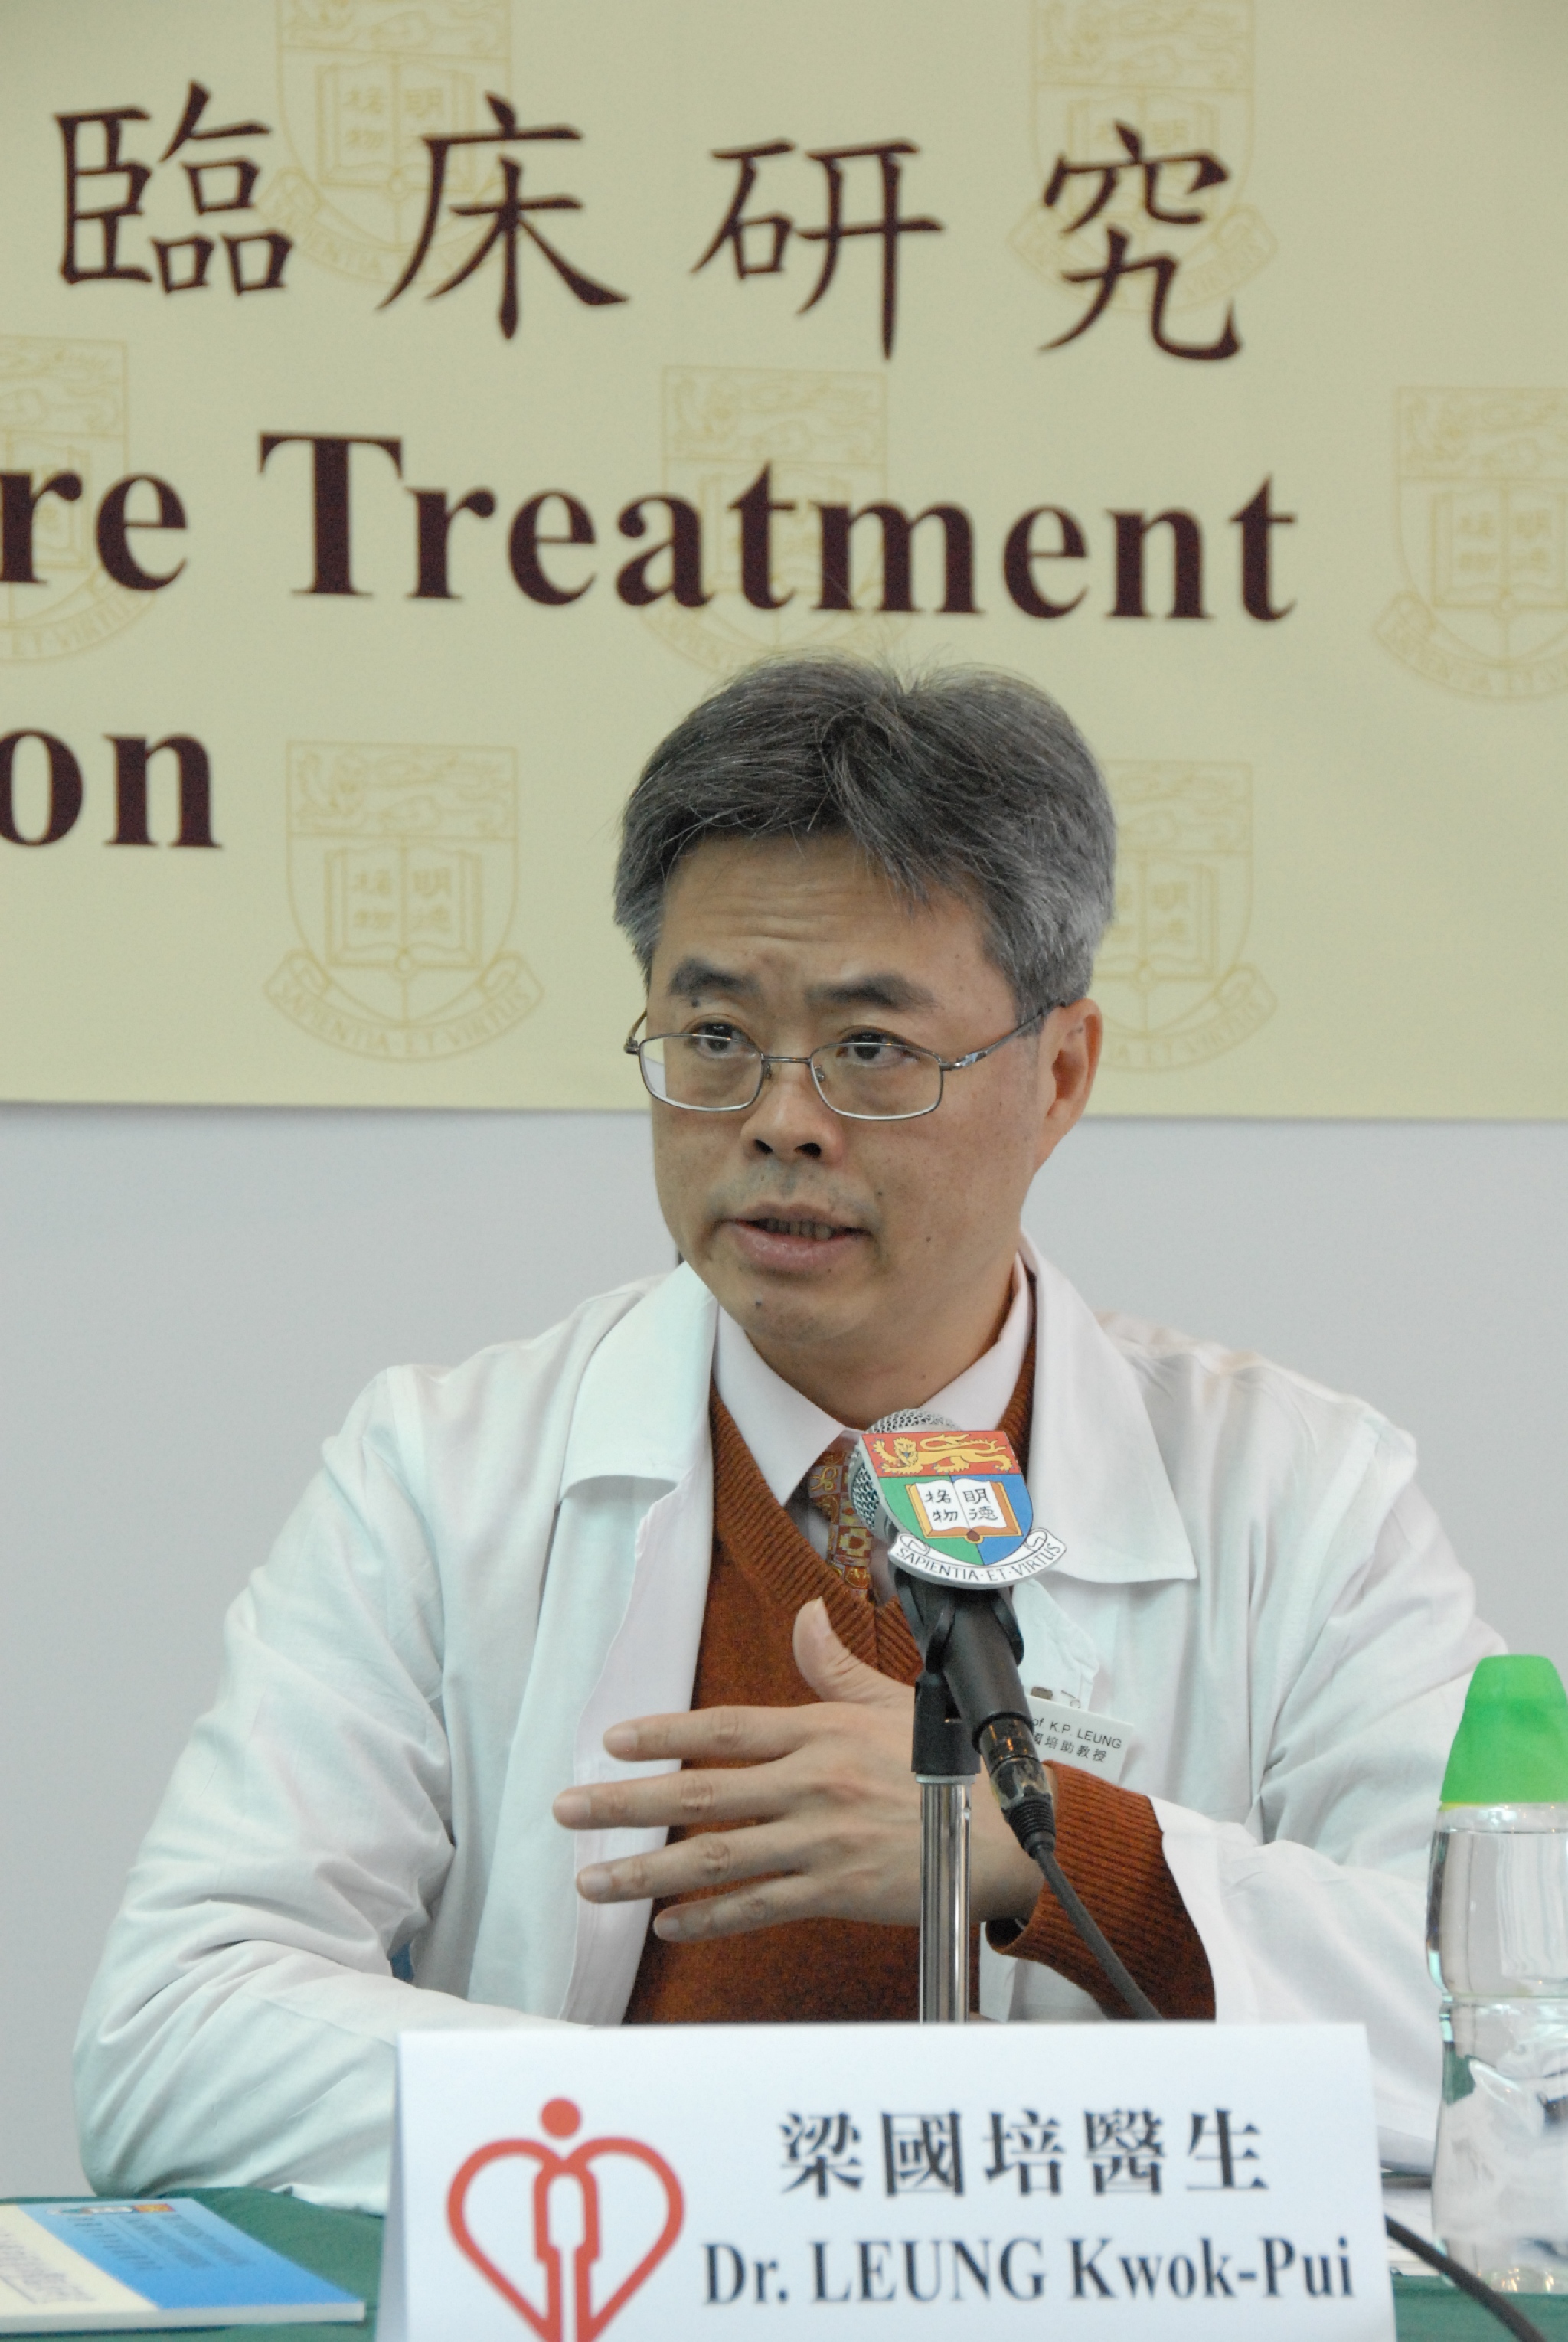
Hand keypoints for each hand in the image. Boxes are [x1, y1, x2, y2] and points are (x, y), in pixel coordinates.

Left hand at [550, 1598, 1042, 1942]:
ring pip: (716, 1859)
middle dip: (626, 1803)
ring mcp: (820, 1843)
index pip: (725, 1727)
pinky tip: (666, 1925)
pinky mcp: (835, 1892)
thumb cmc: (946, 1764)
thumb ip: (835, 1668)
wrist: (1003, 1834)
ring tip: (595, 1881)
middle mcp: (811, 1785)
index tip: (611, 1740)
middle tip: (568, 1809)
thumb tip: (805, 1618)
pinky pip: (757, 1908)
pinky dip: (707, 1920)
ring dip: (647, 1872)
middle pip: (701, 1793)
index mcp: (820, 1732)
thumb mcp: (892, 1703)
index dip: (664, 1733)